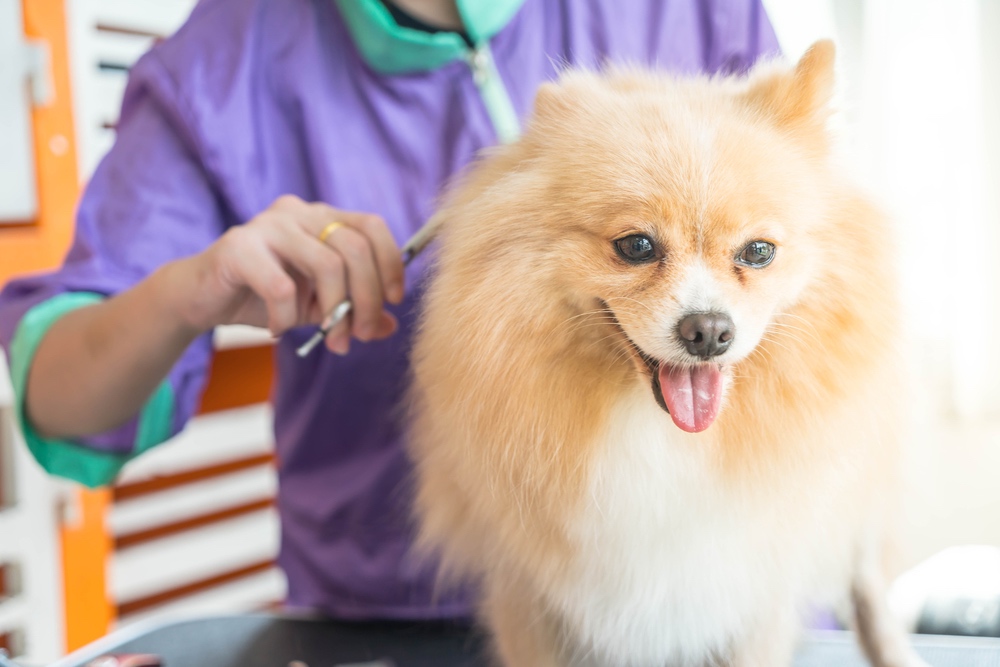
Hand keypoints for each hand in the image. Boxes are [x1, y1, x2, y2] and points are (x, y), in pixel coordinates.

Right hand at [170, 195, 404, 353]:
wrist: (200, 298)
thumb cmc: (262, 297)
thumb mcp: (316, 306)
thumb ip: (353, 310)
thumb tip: (392, 326)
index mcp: (322, 217)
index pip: (372, 227)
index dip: (390, 265)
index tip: (393, 302)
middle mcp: (298, 212)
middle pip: (355, 249)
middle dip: (366, 300)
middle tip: (358, 337)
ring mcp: (268, 225)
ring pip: (327, 266)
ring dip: (334, 313)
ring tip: (329, 339)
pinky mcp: (238, 247)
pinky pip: (282, 288)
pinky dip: (287, 317)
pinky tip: (278, 328)